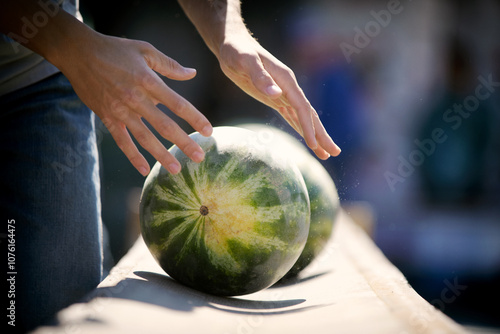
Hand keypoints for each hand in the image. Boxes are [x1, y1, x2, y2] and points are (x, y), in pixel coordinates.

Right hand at [56, 30, 212, 175]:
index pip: (177, 103)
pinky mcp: (106, 116)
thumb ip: (170, 65)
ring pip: (144, 138)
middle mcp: (135, 98)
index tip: (209, 130)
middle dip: (184, 143)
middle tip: (199, 157)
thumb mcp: (145, 50)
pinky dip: (132, 155)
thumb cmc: (115, 49)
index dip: (194, 118)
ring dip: (161, 155)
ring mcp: (120, 110)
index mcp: (148, 81)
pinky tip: (144, 169)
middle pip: (164, 126)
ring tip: (176, 169)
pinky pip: (121, 140)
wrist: (78, 52)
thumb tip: (193, 74)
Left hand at [217, 33, 340, 158]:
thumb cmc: (237, 50)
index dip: (308, 127)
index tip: (314, 145)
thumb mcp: (245, 61)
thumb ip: (260, 76)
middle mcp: (289, 88)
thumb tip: (276, 93)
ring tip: (326, 154)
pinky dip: (301, 129)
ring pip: (303, 118)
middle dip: (322, 135)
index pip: (302, 107)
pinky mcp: (276, 99)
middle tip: (334, 153)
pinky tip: (308, 140)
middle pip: (309, 115)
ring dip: (315, 135)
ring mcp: (284, 94)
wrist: (232, 44)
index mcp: (286, 80)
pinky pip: (292, 117)